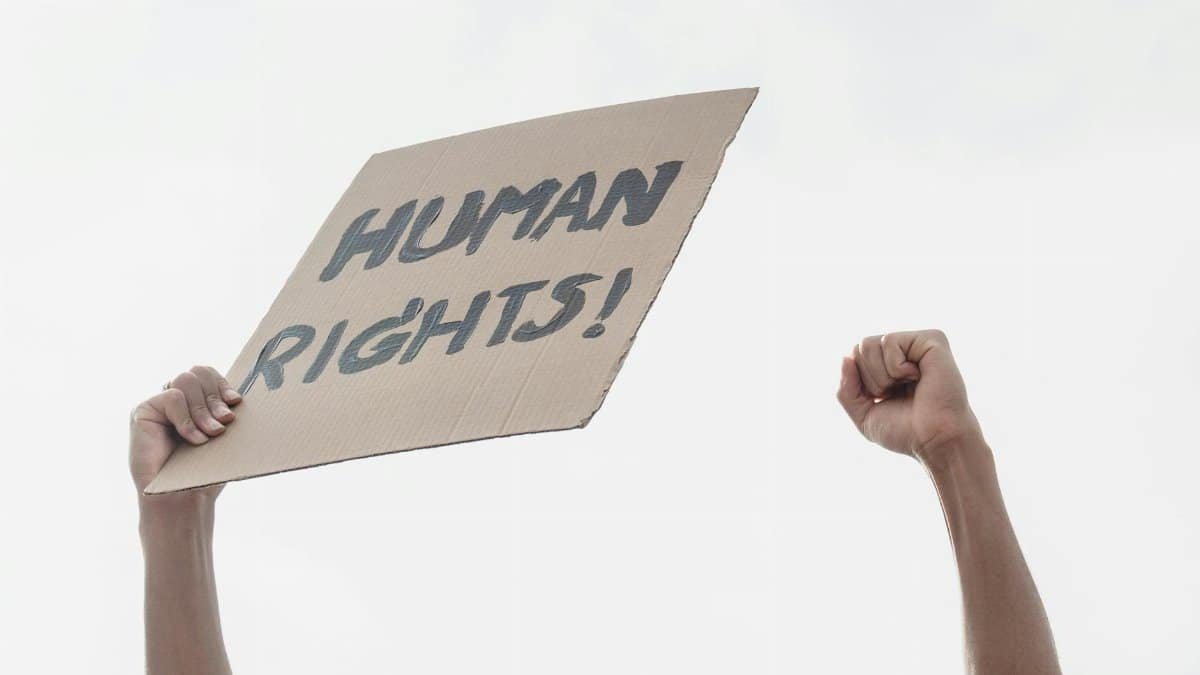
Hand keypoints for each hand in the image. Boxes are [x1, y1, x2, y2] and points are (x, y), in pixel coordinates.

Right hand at [129, 366, 241, 501]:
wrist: (181, 498)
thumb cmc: (204, 471)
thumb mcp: (223, 437)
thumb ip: (225, 411)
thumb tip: (240, 393)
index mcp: (195, 401)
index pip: (207, 373)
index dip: (222, 384)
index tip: (236, 402)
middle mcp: (176, 399)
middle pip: (198, 372)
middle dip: (215, 397)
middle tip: (225, 422)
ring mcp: (159, 404)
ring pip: (185, 380)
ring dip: (203, 409)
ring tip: (211, 434)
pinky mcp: (143, 411)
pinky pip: (172, 397)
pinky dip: (187, 419)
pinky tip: (193, 440)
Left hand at [836, 329, 982, 465]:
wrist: (936, 440)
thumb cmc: (906, 431)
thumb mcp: (864, 414)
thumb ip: (846, 389)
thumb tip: (846, 357)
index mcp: (890, 365)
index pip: (854, 356)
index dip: (859, 382)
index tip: (883, 399)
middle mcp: (904, 351)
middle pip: (860, 347)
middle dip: (870, 378)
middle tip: (896, 393)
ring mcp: (917, 344)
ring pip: (869, 343)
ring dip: (881, 375)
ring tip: (907, 385)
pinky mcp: (932, 339)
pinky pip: (890, 341)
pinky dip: (896, 366)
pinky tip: (918, 376)